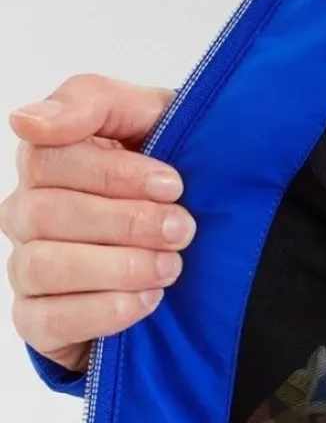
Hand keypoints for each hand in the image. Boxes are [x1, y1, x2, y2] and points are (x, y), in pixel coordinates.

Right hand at [2, 75, 191, 374]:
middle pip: (46, 211)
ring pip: (44, 264)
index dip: (114, 173)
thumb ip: (95, 101)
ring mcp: (27, 268)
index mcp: (49, 160)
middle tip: (182, 230)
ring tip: (170, 267)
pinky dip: (102, 310)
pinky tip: (147, 300)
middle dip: (126, 222)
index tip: (173, 184)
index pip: (50, 156)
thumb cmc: (166, 183)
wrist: (202, 255)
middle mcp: (28, 212)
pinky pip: (47, 319)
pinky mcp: (38, 321)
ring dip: (116, 266)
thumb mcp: (152, 121)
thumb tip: (27, 120)